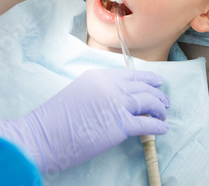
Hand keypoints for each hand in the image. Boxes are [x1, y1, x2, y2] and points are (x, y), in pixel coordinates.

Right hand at [0, 68, 169, 173]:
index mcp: (98, 76)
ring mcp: (116, 104)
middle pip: (142, 87)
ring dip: (159, 109)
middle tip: (165, 102)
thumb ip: (98, 92)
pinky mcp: (120, 125)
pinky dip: (158, 127)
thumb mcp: (78, 93)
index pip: (130, 75)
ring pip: (149, 102)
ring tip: (163, 115)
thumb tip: (116, 101)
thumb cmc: (54, 119)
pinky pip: (147, 124)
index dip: (147, 79)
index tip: (156, 83)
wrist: (43, 134)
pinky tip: (163, 129)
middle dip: (157, 94)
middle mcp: (110, 86)